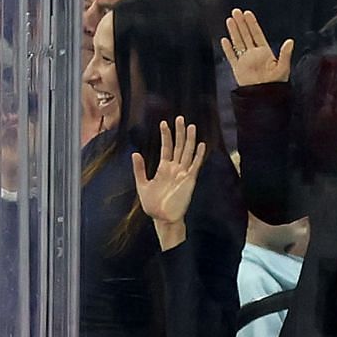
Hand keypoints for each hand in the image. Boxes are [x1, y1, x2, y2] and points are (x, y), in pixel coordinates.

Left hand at [132, 116, 205, 243]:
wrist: (162, 218)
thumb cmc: (153, 204)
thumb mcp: (142, 185)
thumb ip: (139, 170)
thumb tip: (135, 153)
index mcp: (163, 168)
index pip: (166, 147)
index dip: (166, 135)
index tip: (164, 123)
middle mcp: (175, 168)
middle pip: (179, 146)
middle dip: (179, 132)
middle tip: (180, 118)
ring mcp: (183, 173)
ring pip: (187, 152)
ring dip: (189, 139)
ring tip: (190, 126)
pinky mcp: (189, 180)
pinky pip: (195, 165)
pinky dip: (198, 155)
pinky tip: (201, 144)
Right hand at [221, 9, 293, 86]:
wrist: (264, 96)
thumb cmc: (275, 83)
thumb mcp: (283, 67)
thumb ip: (285, 54)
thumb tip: (290, 41)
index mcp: (264, 51)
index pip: (256, 34)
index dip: (252, 24)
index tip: (247, 14)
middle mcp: (253, 53)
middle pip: (245, 35)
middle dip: (240, 23)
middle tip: (235, 11)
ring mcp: (244, 60)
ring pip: (237, 42)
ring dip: (233, 31)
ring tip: (229, 20)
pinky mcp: (237, 68)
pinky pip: (231, 57)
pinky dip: (227, 49)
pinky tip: (224, 40)